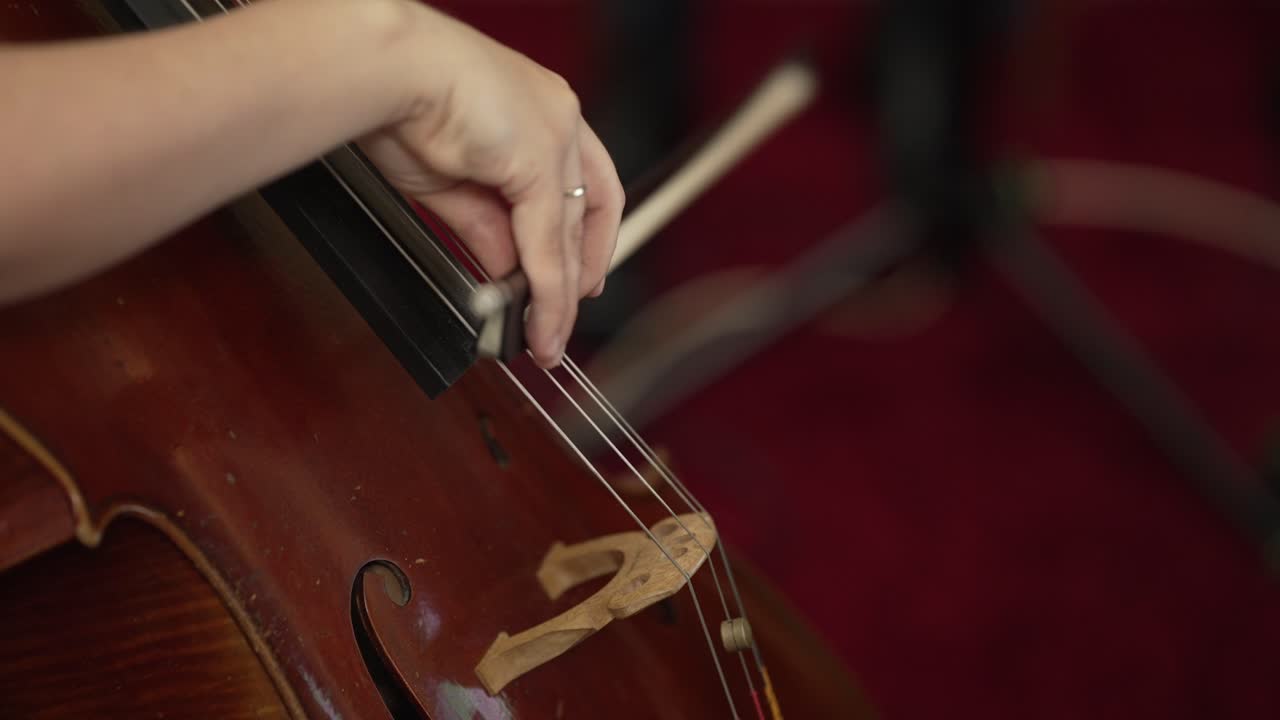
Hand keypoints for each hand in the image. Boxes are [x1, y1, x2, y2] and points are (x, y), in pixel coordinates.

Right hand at [360, 4, 623, 367]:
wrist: (385, 70)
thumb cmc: (397, 101)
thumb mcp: (450, 181)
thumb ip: (486, 226)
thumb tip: (505, 267)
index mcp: (539, 110)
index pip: (583, 184)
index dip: (584, 239)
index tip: (577, 278)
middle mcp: (558, 118)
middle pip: (582, 215)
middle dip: (571, 278)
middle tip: (559, 322)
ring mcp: (555, 136)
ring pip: (568, 234)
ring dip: (559, 295)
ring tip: (547, 336)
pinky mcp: (541, 161)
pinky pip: (548, 242)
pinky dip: (547, 290)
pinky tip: (540, 319)